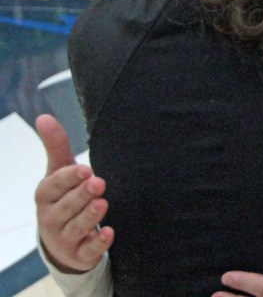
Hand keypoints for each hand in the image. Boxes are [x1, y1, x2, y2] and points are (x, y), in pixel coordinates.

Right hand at [34, 114, 113, 272]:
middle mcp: (51, 217)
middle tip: (98, 183)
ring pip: (77, 227)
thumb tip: (43, 117)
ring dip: (90, 217)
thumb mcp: (59, 172)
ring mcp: (64, 238)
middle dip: (81, 195)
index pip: (54, 186)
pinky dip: (98, 243)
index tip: (85, 169)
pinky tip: (109, 233)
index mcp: (46, 195)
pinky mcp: (79, 254)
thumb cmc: (63, 197)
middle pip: (67, 206)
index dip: (68, 178)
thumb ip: (56, 146)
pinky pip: (88, 250)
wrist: (62, 239)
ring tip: (102, 204)